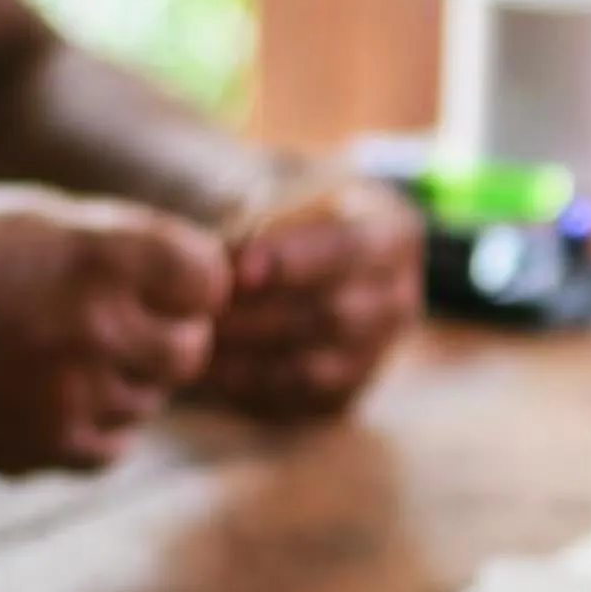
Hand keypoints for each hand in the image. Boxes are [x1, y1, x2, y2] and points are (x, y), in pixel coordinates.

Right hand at [0, 185, 228, 474]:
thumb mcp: (37, 215)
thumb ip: (122, 244)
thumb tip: (201, 275)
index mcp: (99, 258)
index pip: (211, 279)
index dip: (195, 280)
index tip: (169, 281)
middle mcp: (95, 328)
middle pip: (193, 348)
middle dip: (169, 334)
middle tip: (123, 322)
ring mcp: (73, 393)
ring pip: (156, 398)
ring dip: (128, 379)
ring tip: (67, 353)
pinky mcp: (47, 445)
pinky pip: (117, 443)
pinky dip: (98, 423)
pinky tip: (57, 393)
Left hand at [207, 172, 421, 418]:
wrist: (325, 253)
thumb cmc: (297, 213)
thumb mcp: (290, 191)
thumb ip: (263, 219)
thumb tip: (218, 263)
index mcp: (393, 236)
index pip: (350, 249)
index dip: (293, 260)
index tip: (238, 267)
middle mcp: (397, 300)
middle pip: (335, 317)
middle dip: (258, 316)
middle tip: (197, 311)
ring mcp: (377, 351)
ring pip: (317, 369)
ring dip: (248, 359)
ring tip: (193, 343)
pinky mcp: (348, 390)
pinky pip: (299, 401)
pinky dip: (251, 388)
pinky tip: (208, 370)